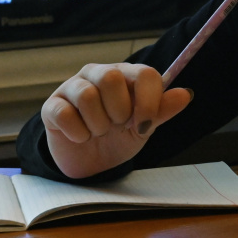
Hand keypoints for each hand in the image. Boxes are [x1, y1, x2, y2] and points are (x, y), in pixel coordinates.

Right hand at [40, 62, 193, 178]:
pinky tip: (80, 137)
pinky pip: (65, 114)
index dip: (149, 101)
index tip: (145, 126)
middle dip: (119, 111)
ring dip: (98, 125)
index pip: (144, 74)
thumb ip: (161, 111)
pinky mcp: (52, 105)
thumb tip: (185, 94)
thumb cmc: (119, 138)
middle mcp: (98, 74)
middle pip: (110, 77)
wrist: (89, 163)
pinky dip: (78, 133)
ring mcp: (73, 87)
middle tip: (117, 126)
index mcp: (126, 75)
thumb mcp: (144, 128)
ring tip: (98, 132)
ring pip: (87, 96)